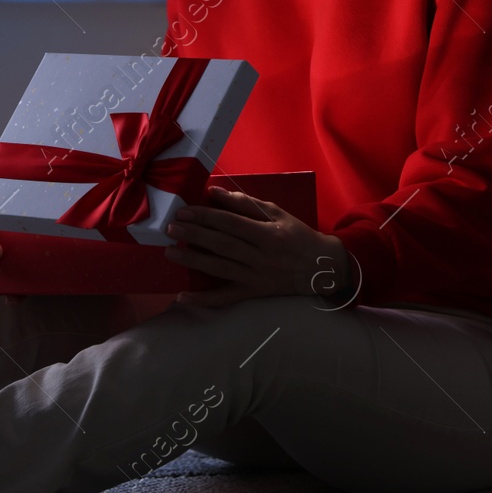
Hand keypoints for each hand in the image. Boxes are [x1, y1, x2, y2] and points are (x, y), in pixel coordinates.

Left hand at [163, 187, 357, 307]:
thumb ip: (246, 203)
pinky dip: (204, 299)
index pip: (231, 224)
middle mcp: (261, 257)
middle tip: (171, 228)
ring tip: (170, 252)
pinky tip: (183, 297)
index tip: (184, 211)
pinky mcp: (253, 293)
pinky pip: (226, 298)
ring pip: (220, 268)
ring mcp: (256, 278)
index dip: (206, 217)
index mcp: (268, 234)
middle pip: (222, 245)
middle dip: (194, 235)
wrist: (321, 267)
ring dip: (193, 261)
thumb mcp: (277, 213)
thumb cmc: (297, 235)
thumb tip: (215, 193)